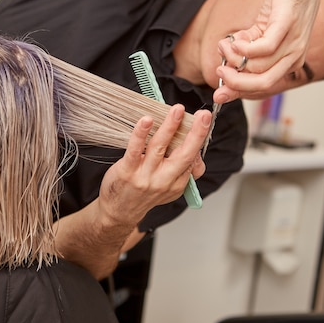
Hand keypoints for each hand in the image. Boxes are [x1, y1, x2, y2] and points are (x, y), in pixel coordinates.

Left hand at [54, 105, 210, 278]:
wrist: (118, 212)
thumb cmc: (144, 194)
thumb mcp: (170, 189)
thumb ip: (184, 171)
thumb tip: (197, 155)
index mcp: (176, 183)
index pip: (192, 159)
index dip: (198, 139)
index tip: (204, 120)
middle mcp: (163, 180)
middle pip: (184, 155)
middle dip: (196, 134)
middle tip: (204, 115)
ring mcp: (145, 176)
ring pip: (160, 147)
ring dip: (170, 127)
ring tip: (177, 110)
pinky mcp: (127, 171)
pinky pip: (135, 150)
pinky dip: (140, 134)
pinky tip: (146, 120)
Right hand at [214, 0, 320, 101]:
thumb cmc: (279, 3)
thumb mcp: (259, 33)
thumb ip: (245, 52)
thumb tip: (225, 69)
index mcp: (289, 62)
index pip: (263, 86)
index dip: (238, 91)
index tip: (218, 92)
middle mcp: (295, 56)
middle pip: (262, 83)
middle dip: (236, 82)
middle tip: (219, 70)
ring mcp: (294, 41)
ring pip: (259, 66)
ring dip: (234, 58)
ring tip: (224, 45)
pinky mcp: (287, 24)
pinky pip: (265, 48)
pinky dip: (244, 48)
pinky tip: (234, 41)